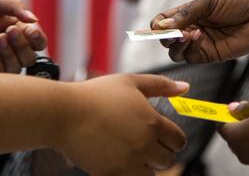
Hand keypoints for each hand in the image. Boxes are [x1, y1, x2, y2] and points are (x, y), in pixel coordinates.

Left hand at [0, 0, 46, 72]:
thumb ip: (16, 6)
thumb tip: (35, 19)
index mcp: (20, 31)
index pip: (38, 42)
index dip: (38, 39)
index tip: (30, 31)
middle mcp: (13, 48)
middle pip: (30, 57)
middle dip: (22, 44)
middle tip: (8, 31)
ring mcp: (0, 61)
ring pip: (18, 67)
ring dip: (10, 54)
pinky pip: (1, 75)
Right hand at [61, 74, 188, 175]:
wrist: (64, 113)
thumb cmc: (96, 95)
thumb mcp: (131, 82)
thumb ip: (160, 85)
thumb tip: (185, 87)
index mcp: (153, 123)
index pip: (179, 141)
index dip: (171, 137)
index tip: (160, 134)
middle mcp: (144, 146)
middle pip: (168, 160)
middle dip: (159, 152)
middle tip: (143, 142)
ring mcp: (128, 163)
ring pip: (151, 175)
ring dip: (145, 166)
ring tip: (130, 151)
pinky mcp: (111, 175)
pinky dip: (127, 172)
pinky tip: (116, 157)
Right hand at [150, 0, 248, 63]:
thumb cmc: (237, 2)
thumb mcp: (208, 1)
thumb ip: (185, 14)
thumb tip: (162, 26)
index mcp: (188, 13)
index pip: (163, 21)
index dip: (157, 25)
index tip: (157, 25)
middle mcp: (190, 29)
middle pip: (166, 39)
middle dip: (164, 36)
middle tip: (171, 32)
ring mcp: (199, 44)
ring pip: (174, 52)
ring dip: (175, 44)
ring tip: (187, 34)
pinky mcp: (208, 55)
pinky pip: (189, 57)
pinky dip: (188, 48)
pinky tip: (198, 36)